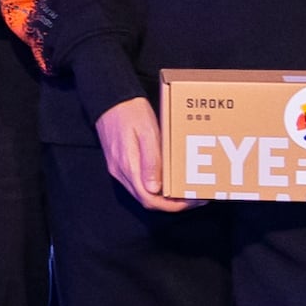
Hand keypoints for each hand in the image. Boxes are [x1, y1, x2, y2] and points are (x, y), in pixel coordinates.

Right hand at [94, 96, 190, 214]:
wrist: (110, 100)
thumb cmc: (130, 112)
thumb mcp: (147, 132)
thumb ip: (151, 161)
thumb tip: (154, 189)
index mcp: (128, 166)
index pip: (150, 199)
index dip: (173, 205)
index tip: (192, 201)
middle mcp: (121, 172)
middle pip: (147, 201)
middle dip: (172, 204)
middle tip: (195, 197)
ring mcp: (119, 169)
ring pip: (143, 194)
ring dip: (164, 198)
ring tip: (185, 190)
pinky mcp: (120, 164)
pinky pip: (139, 184)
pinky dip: (156, 189)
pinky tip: (168, 180)